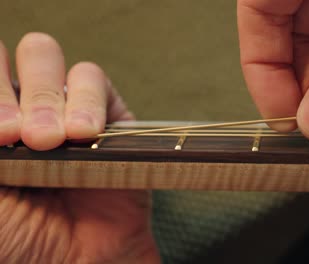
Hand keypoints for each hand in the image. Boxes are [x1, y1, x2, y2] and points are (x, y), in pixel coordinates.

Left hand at [0, 33, 159, 262]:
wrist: (76, 262)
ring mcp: (63, 107)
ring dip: (48, 97)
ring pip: (47, 57)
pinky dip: (88, 101)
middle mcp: (21, 107)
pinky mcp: (107, 115)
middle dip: (13, 94)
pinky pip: (94, 79)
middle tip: (23, 139)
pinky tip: (86, 135)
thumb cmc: (15, 238)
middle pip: (8, 55)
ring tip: (57, 139)